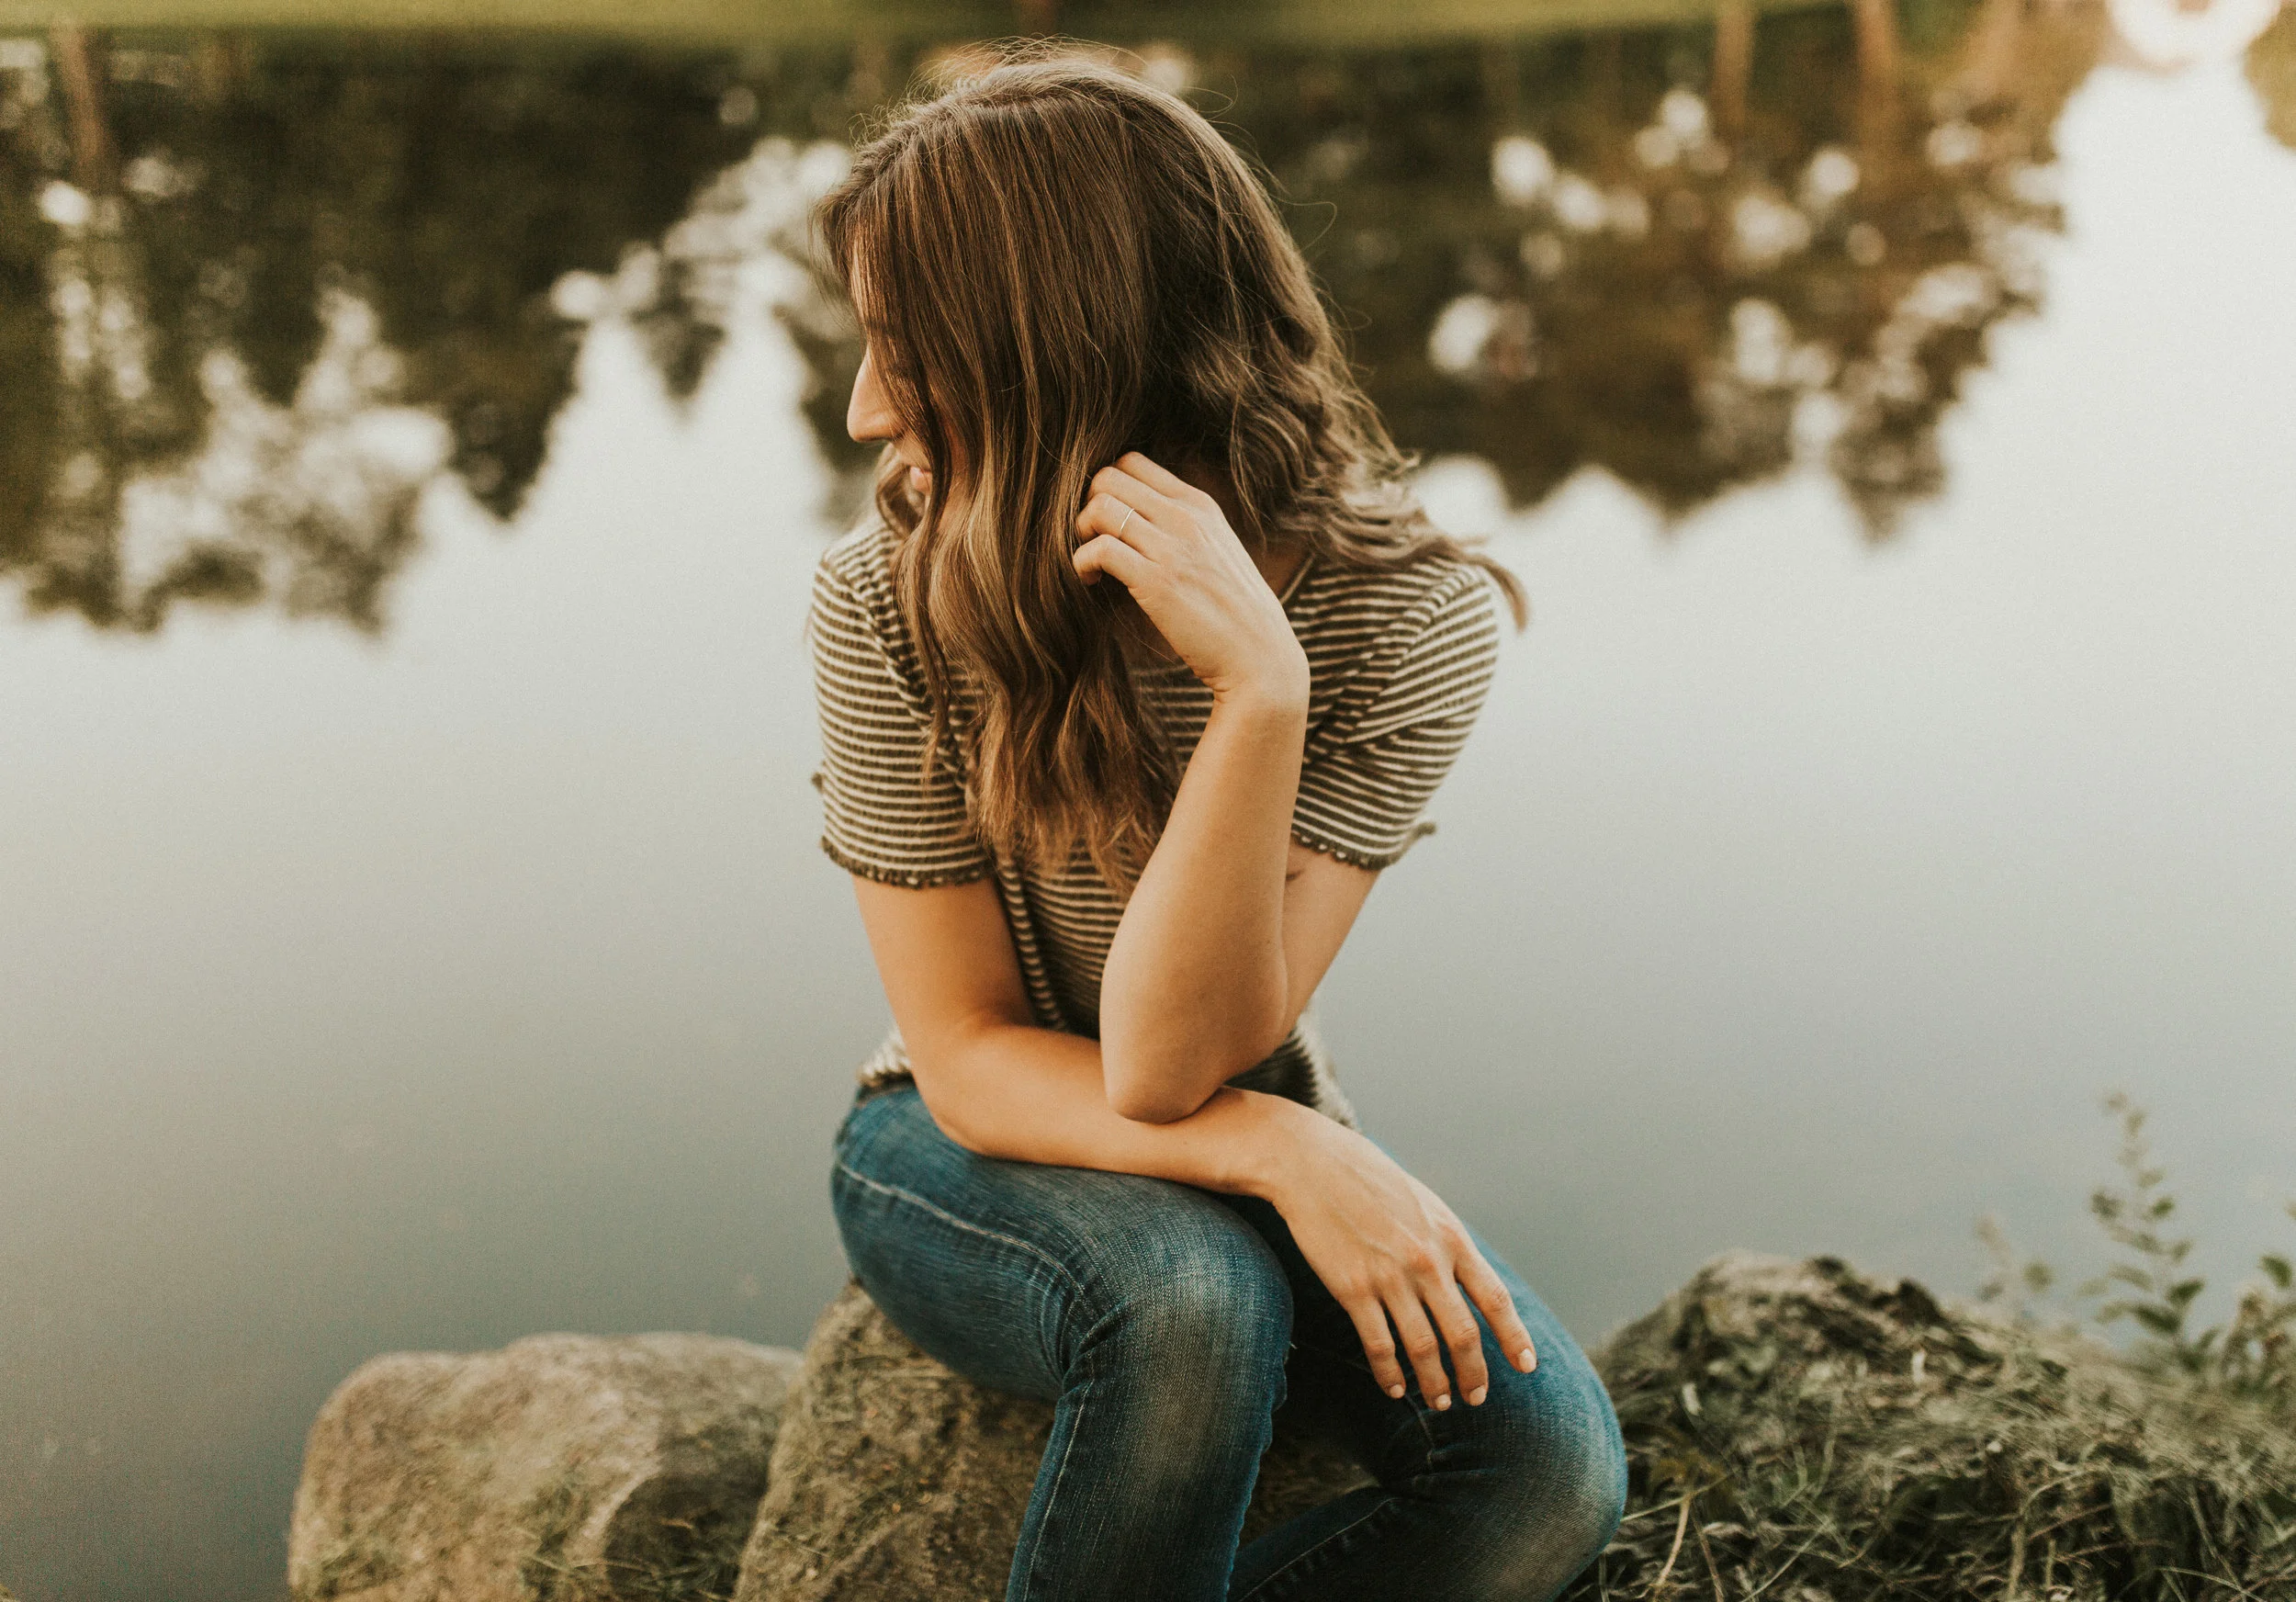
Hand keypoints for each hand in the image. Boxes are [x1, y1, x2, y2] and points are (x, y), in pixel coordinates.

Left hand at [1072, 452, 1308, 707]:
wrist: (1259, 654)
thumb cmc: (1233, 609)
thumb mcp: (1216, 548)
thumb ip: (1183, 526)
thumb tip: (1138, 518)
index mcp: (1198, 504)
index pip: (1132, 462)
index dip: (1106, 487)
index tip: (1105, 520)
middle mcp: (1185, 517)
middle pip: (1107, 477)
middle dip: (1086, 505)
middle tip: (1091, 540)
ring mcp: (1172, 547)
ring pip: (1099, 507)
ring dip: (1081, 533)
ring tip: (1090, 562)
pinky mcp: (1156, 582)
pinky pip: (1099, 549)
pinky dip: (1082, 562)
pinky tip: (1090, 581)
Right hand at [1265, 1110, 1537, 1408]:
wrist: (1314, 1164)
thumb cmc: (1372, 1182)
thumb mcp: (1425, 1204)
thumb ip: (1449, 1243)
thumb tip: (1470, 1280)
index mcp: (1451, 1238)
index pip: (1494, 1298)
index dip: (1514, 1337)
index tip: (1526, 1366)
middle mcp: (1427, 1261)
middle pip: (1463, 1334)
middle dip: (1474, 1374)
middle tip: (1475, 1398)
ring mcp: (1390, 1277)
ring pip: (1423, 1348)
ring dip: (1435, 1383)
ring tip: (1440, 1402)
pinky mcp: (1353, 1288)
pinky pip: (1379, 1345)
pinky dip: (1390, 1374)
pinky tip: (1395, 1388)